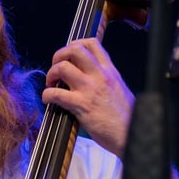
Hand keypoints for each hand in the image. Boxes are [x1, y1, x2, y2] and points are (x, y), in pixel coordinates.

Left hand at [42, 37, 134, 157]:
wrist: (131, 134)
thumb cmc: (126, 118)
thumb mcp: (120, 90)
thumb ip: (106, 80)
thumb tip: (90, 78)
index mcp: (110, 72)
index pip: (92, 44)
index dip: (75, 44)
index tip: (69, 54)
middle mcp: (100, 76)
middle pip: (74, 50)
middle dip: (59, 55)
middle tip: (56, 67)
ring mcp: (90, 89)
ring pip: (62, 67)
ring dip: (51, 74)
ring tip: (52, 84)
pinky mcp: (82, 105)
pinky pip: (56, 93)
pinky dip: (47, 95)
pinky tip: (49, 100)